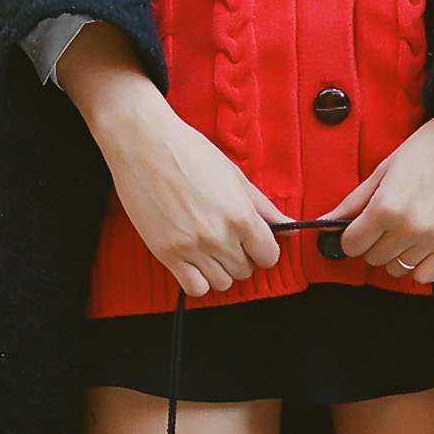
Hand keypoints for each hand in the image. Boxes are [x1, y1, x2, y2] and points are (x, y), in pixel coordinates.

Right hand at [57, 27, 283, 295]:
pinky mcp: (166, 254)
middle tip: (228, 240)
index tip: (255, 244)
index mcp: (241, 215)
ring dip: (220, 270)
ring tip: (210, 250)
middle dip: (241, 258)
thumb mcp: (235, 176)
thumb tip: (288, 226)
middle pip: (245, 270)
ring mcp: (192, 248)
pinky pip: (194, 288)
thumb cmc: (189, 153)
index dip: (264, 251)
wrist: (144, 145)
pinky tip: (194, 262)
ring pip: (222, 283)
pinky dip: (198, 280)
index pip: (268, 256)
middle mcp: (219, 236)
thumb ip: (263, 206)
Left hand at [331, 89, 433, 284]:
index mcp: (386, 206)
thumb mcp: (384, 169)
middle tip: (384, 224)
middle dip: (373, 244)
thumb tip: (323, 223)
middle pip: (373, 259)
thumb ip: (353, 201)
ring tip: (405, 232)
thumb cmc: (429, 146)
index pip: (351, 245)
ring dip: (396, 255)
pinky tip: (420, 247)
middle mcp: (409, 227)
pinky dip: (418, 267)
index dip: (351, 236)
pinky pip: (427, 276)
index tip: (359, 227)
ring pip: (398, 269)